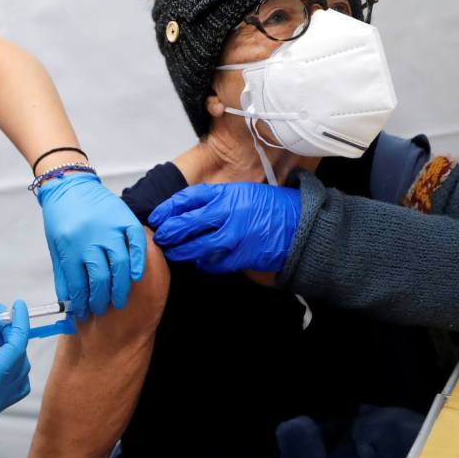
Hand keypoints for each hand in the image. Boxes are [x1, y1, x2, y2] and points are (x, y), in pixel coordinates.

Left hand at [37, 173, 146, 319]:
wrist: (69, 185)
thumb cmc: (61, 216)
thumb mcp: (55, 246)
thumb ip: (63, 274)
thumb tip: (69, 301)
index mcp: (69, 245)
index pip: (78, 283)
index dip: (81, 303)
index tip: (83, 313)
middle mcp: (90, 237)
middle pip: (100, 278)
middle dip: (101, 300)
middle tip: (102, 309)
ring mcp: (109, 227)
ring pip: (120, 264)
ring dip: (120, 287)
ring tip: (118, 300)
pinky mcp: (125, 218)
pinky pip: (137, 243)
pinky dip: (139, 261)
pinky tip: (137, 276)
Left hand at [148, 183, 300, 274]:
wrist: (301, 225)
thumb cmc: (272, 208)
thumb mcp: (243, 193)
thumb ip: (217, 200)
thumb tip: (187, 209)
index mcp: (227, 194)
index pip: (187, 199)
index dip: (167, 209)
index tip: (157, 216)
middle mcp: (229, 212)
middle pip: (186, 223)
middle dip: (169, 232)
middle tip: (160, 238)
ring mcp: (235, 235)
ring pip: (197, 246)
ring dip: (182, 252)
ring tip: (174, 253)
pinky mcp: (242, 255)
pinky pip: (215, 262)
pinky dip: (204, 264)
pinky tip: (199, 262)